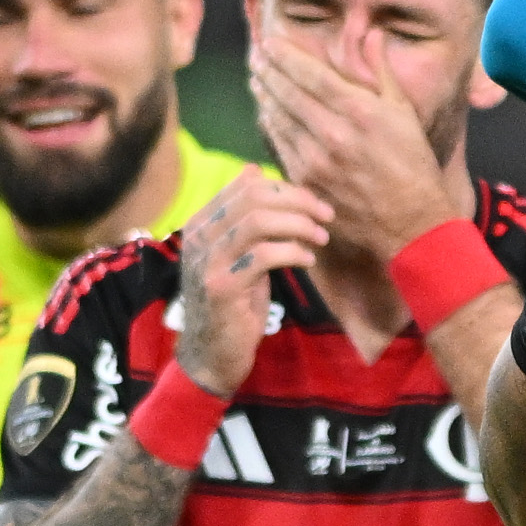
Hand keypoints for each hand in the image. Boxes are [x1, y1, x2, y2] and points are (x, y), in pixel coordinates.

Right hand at [171, 174, 330, 394]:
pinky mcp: (222, 285)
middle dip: (298, 202)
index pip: (245, 186)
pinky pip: (263, 256)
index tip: (315, 204)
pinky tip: (308, 261)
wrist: (212, 354)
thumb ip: (247, 220)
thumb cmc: (233, 304)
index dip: (286, 189)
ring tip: (320, 238)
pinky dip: (292, 252)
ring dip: (298, 225)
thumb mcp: (240, 256)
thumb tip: (255, 172)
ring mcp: (207, 259)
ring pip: (257, 222)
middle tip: (326, 216)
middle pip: (253, 198)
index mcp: (202, 222)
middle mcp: (199, 235)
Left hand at [245, 23, 461, 255]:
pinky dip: (271, 126)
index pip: (309, 73)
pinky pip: (280, 146)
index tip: (270, 42)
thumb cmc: (415, 167)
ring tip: (257, 80)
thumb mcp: (405, 113)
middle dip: (268, 70)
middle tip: (256, 55)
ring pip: (278, 118)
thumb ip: (383, 71)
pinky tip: (267, 114)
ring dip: (264, 96)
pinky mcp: (307, 183)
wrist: (413, 225)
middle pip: (287, 92)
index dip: (285, 55)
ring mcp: (316, 160)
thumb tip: (373, 34)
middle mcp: (333, 133)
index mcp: (359, 111)